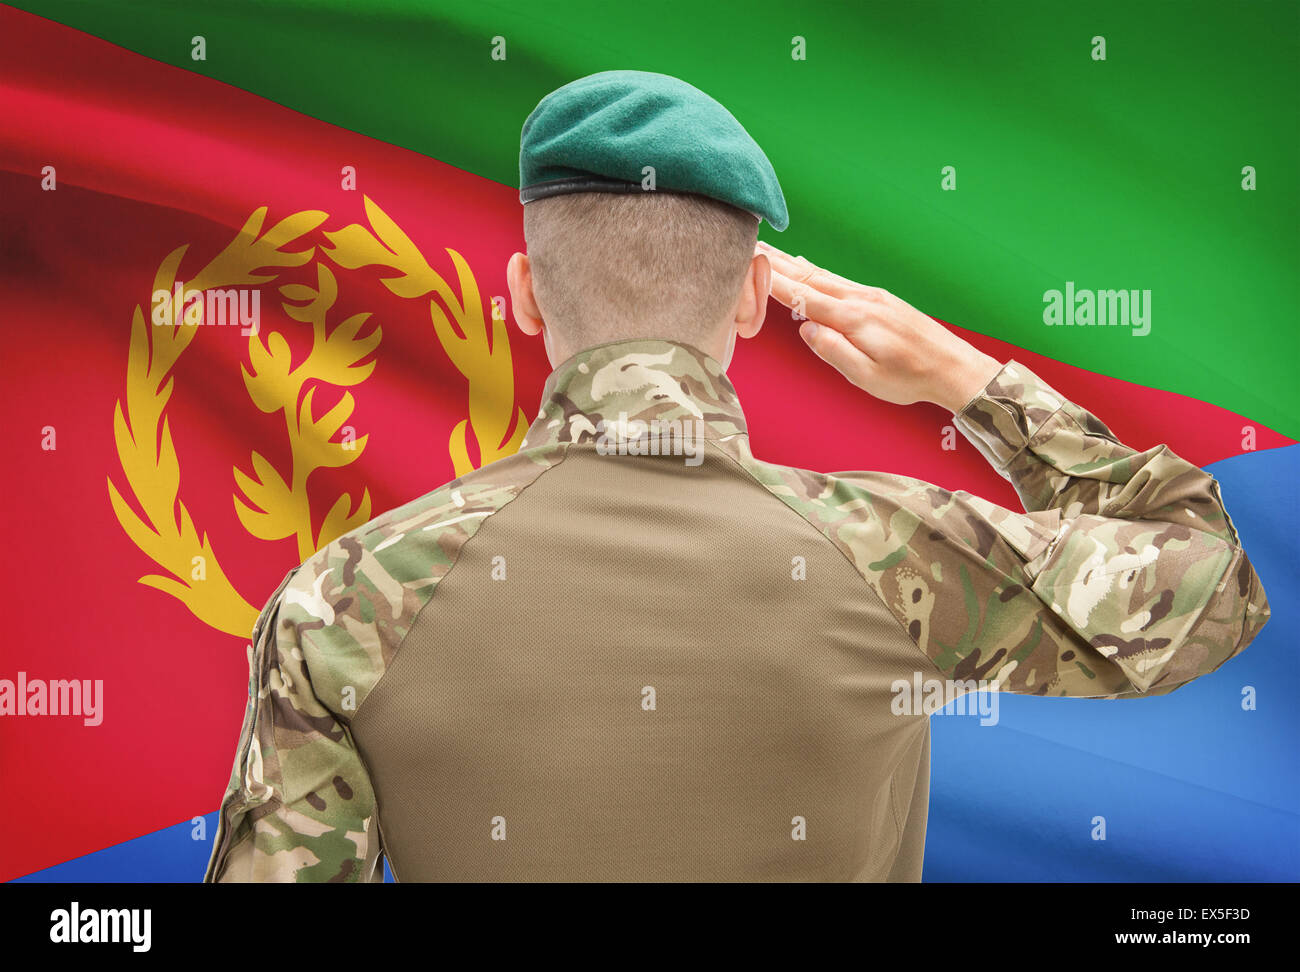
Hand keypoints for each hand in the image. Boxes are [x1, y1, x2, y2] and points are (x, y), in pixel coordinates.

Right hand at [757, 241, 1002, 412]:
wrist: (952, 366)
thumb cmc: (909, 378)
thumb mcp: (866, 377)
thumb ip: (834, 351)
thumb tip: (806, 330)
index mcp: (853, 319)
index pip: (802, 297)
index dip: (772, 282)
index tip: (746, 266)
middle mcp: (860, 300)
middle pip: (808, 277)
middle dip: (775, 263)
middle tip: (747, 246)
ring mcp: (871, 296)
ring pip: (822, 274)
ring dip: (791, 262)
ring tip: (767, 251)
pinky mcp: (879, 299)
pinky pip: (837, 279)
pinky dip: (814, 270)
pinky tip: (804, 266)